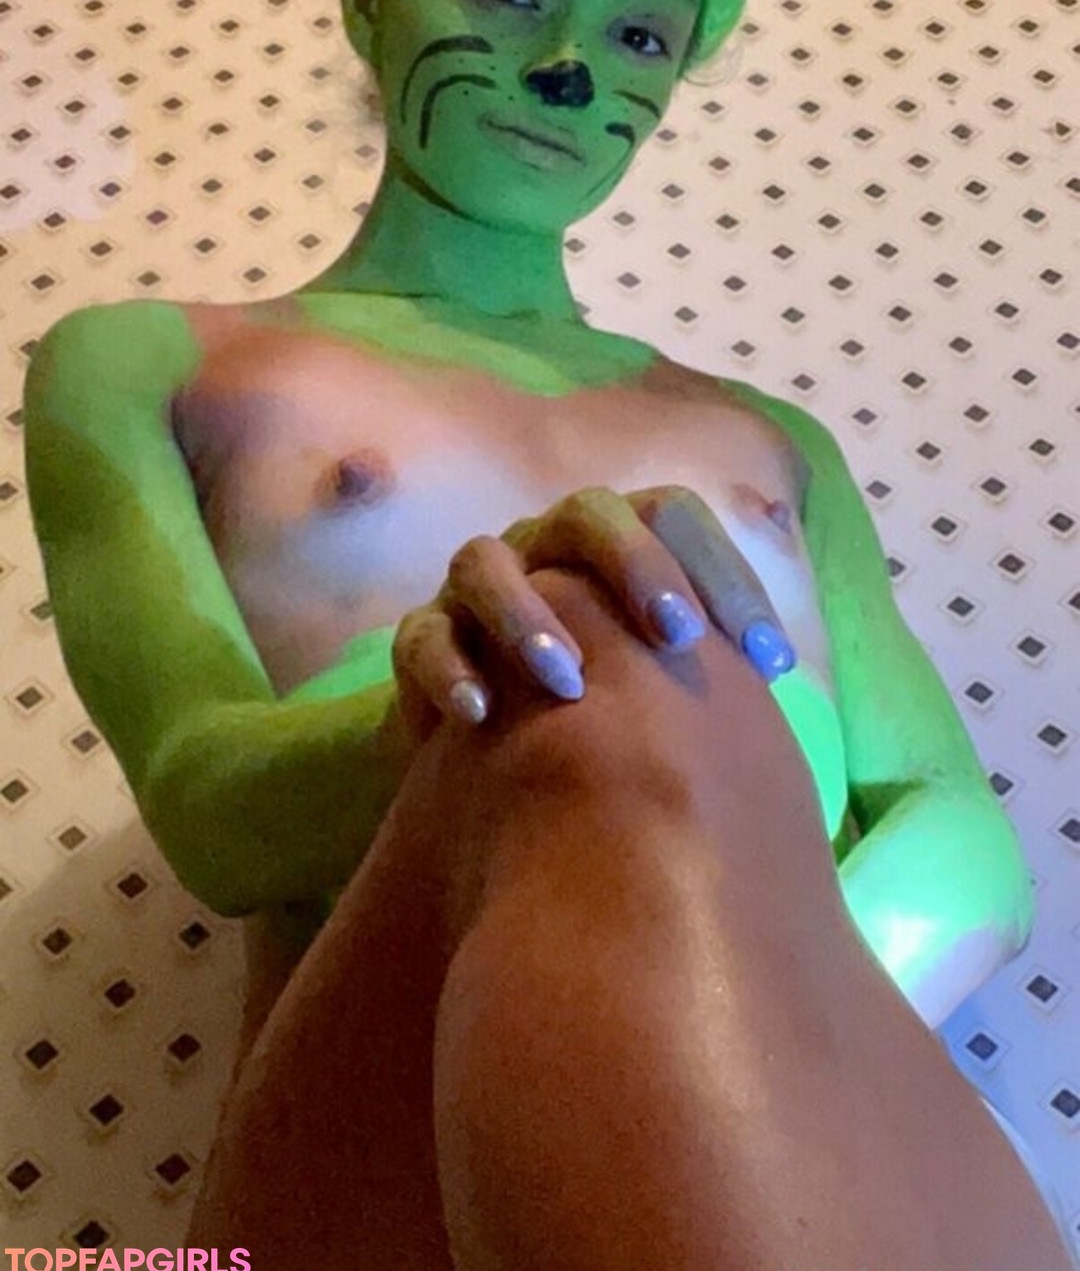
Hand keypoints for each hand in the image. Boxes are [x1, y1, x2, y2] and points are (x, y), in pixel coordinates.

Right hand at [391, 484, 796, 746]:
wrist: (499, 756)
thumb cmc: (606, 709)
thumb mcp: (663, 681)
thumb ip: (711, 666)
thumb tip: (778, 671)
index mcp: (614, 544)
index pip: (673, 516)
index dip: (726, 575)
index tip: (770, 663)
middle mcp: (547, 546)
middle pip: (590, 515)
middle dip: (637, 565)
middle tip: (678, 634)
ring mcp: (477, 587)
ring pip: (487, 563)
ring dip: (529, 615)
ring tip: (568, 681)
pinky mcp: (424, 638)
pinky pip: (422, 636)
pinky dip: (449, 669)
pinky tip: (481, 715)